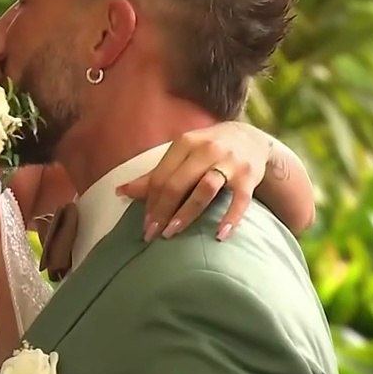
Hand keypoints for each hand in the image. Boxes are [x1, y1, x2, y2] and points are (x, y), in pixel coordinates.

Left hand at [116, 122, 272, 241]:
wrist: (252, 139)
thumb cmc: (208, 150)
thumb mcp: (182, 155)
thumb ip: (155, 175)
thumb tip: (121, 191)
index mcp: (185, 143)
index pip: (162, 176)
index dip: (150, 202)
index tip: (144, 225)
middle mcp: (206, 149)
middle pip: (178, 183)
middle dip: (163, 210)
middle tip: (153, 234)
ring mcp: (229, 163)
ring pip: (204, 189)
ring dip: (187, 212)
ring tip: (173, 232)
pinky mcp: (249, 177)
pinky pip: (240, 200)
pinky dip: (230, 218)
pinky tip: (220, 235)